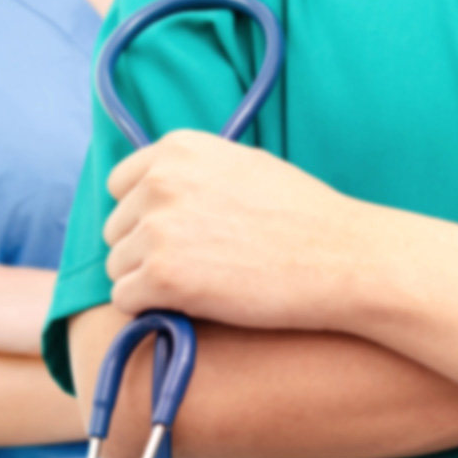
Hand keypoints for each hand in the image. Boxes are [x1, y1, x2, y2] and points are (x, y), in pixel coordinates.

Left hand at [103, 130, 367, 329]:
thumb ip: (194, 172)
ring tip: (202, 285)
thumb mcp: (245, 165)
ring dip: (150, 282)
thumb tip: (155, 193)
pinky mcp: (162, 276)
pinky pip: (125, 300)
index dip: (145, 215)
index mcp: (178, 149)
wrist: (341, 258)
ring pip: (118, 267)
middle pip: (116, 229)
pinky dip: (152, 309)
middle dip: (146, 250)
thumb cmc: (305, 217)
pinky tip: (192, 305)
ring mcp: (158, 228)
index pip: (120, 184)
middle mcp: (160, 182)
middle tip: (199, 264)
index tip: (177, 234)